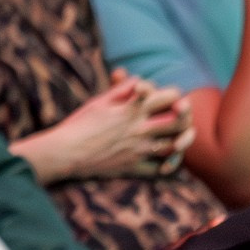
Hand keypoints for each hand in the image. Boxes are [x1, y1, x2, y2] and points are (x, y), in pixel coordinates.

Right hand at [18, 74, 188, 182]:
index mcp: (132, 110)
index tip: (168, 96)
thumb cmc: (79, 124)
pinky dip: (167, 166)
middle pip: (178, 121)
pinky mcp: (134, 167)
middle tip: (179, 115)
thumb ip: (121, 90)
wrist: (65, 152)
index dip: (173, 94)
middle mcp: (139, 129)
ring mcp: (139, 149)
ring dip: (179, 140)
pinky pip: (160, 169)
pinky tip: (164, 161)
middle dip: (184, 116)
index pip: (169, 96)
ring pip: (174, 145)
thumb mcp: (99, 102)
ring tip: (174, 137)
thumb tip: (138, 79)